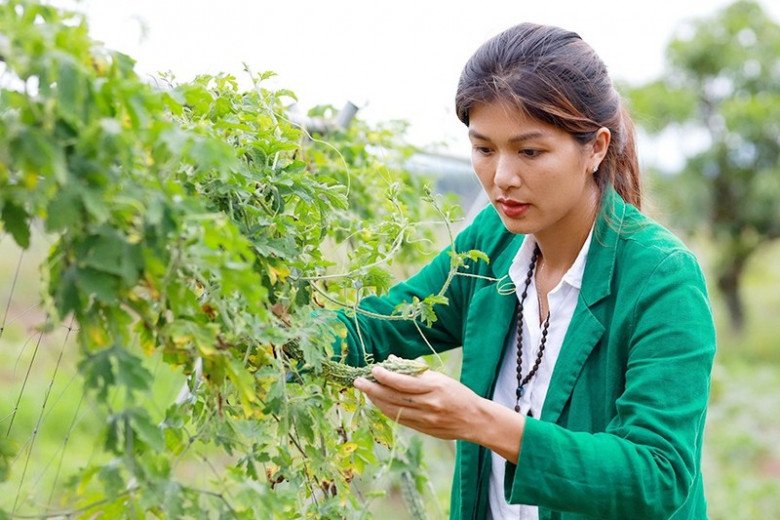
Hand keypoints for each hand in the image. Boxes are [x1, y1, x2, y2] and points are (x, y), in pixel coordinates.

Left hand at [353, 366, 483, 440]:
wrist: (475, 420)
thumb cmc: (458, 394)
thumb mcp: (441, 378)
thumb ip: (416, 371)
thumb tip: (392, 360)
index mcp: (434, 387)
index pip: (404, 382)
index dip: (386, 376)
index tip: (373, 370)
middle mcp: (428, 403)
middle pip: (394, 397)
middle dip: (373, 389)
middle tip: (358, 381)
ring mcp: (425, 419)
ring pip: (393, 409)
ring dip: (376, 400)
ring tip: (365, 390)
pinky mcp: (422, 429)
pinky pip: (399, 418)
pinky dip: (386, 410)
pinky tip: (378, 403)